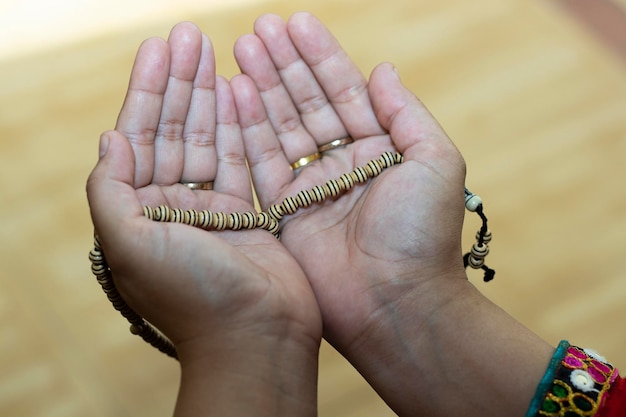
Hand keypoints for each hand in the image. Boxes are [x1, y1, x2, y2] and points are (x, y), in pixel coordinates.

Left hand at [87, 22, 320, 415]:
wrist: (256, 337)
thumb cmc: (193, 298)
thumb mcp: (131, 245)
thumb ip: (112, 190)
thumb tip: (110, 137)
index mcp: (138, 212)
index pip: (139, 137)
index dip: (147, 90)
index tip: (159, 48)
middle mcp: (172, 205)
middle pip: (173, 129)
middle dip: (180, 81)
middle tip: (189, 34)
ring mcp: (212, 207)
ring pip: (207, 138)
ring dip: (208, 94)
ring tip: (211, 49)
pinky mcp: (248, 212)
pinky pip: (240, 158)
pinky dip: (238, 125)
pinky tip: (238, 91)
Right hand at [232, 14, 554, 416]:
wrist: (396, 305)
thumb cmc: (423, 237)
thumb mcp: (434, 162)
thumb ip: (407, 113)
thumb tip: (382, 69)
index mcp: (379, 150)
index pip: (344, 92)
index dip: (320, 56)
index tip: (295, 22)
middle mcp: (342, 166)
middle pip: (306, 104)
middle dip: (283, 64)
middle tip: (258, 26)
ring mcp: (310, 189)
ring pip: (280, 127)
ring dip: (261, 87)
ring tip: (241, 47)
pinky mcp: (283, 214)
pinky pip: (261, 163)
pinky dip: (246, 129)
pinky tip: (232, 93)